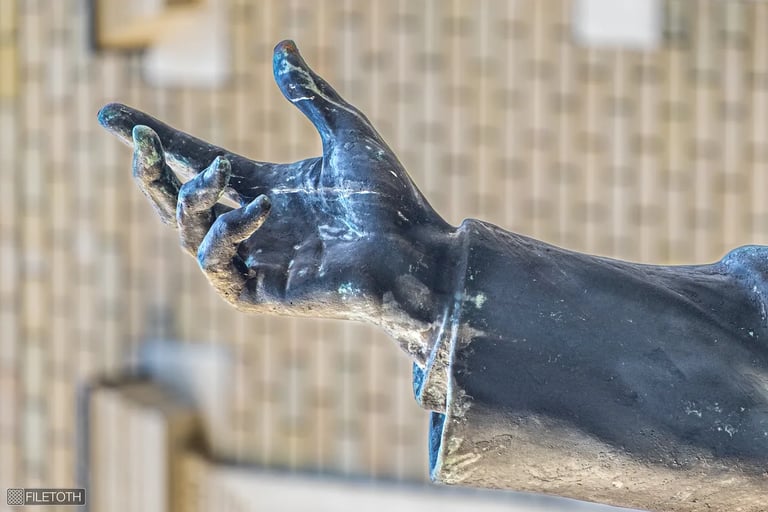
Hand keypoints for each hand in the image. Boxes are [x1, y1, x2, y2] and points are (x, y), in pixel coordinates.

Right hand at [98, 40, 456, 362]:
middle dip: (152, 170)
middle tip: (138, 140)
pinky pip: (216, 266)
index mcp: (266, 188)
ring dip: (191, 199)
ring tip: (217, 171)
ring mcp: (257, 260)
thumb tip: (280, 47)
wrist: (417, 252)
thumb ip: (309, 94)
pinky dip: (225, 234)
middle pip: (179, 200)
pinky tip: (256, 211)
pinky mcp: (263, 292)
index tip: (110, 115)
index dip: (155, 139)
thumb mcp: (346, 132)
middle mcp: (254, 224)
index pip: (197, 160)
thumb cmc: (390, 198)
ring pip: (188, 233)